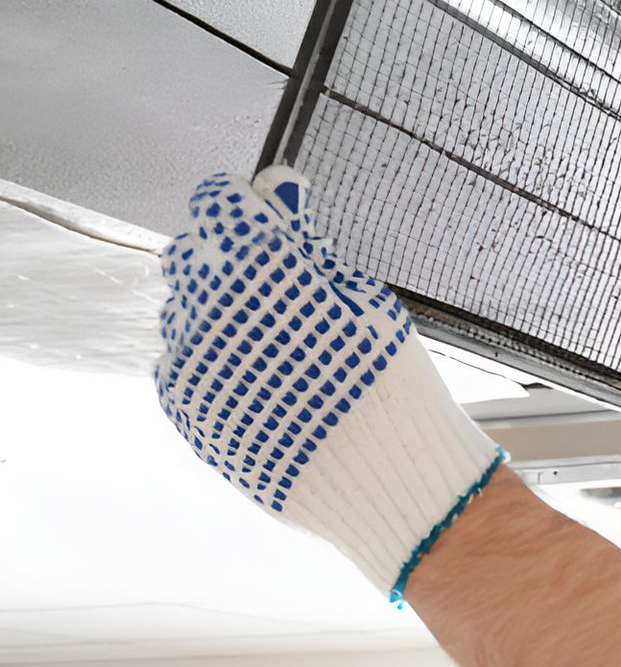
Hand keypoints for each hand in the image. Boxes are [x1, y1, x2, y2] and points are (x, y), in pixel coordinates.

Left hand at [154, 167, 505, 601]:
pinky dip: (216, 363)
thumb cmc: (391, 386)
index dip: (249, 206)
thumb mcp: (366, 297)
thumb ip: (304, 240)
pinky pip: (182, 365)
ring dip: (220, 315)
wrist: (389, 480)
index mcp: (259, 267)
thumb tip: (272, 186)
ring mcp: (192, 363)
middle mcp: (209, 309)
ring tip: (282, 346)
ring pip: (184, 312)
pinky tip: (265, 380)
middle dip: (230, 260)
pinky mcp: (187, 409)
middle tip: (283, 289)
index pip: (219, 203)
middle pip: (193, 255)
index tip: (274, 220)